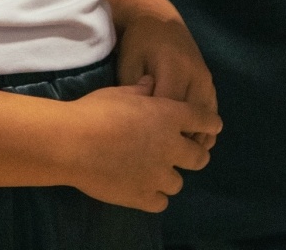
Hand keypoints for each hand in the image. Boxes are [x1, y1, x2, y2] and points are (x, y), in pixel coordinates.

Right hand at [63, 77, 221, 211]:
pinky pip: (161, 201)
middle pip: (199, 156)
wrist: (73, 143)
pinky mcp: (143, 197)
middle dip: (195, 154)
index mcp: (169, 116)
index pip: (204, 119)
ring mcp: (158, 176)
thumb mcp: (120, 92)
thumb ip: (141, 90)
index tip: (212, 125)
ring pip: (179, 182)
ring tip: (153, 171)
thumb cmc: (96, 110)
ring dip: (169, 175)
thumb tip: (151, 84)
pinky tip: (142, 187)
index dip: (210, 122)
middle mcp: (170, 147)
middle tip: (182, 152)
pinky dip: (154, 195)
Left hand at [117, 13, 217, 149]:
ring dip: (194, 138)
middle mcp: (196, 75)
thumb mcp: (129, 63)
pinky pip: (211, 111)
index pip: (170, 112)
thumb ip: (135, 92)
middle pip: (192, 120)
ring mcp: (206, 79)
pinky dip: (204, 129)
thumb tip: (141, 125)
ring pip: (206, 119)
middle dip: (178, 141)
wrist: (157, 17)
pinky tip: (192, 142)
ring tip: (177, 155)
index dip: (159, 134)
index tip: (146, 151)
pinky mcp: (209, 81)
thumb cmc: (137, 42)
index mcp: (174, 69)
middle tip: (161, 161)